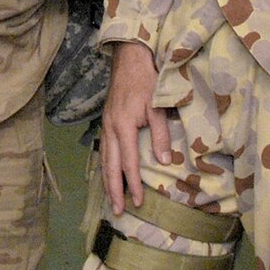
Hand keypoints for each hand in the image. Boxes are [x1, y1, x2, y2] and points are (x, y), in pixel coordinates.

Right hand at [99, 42, 172, 215]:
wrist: (128, 58)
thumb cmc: (146, 80)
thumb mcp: (157, 105)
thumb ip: (160, 134)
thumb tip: (165, 162)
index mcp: (123, 126)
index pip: (128, 163)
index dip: (133, 184)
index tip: (138, 202)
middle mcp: (110, 128)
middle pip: (110, 166)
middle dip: (114, 190)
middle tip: (117, 211)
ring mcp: (106, 125)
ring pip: (104, 159)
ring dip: (107, 181)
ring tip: (111, 200)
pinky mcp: (106, 121)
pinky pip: (104, 150)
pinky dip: (105, 166)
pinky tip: (109, 174)